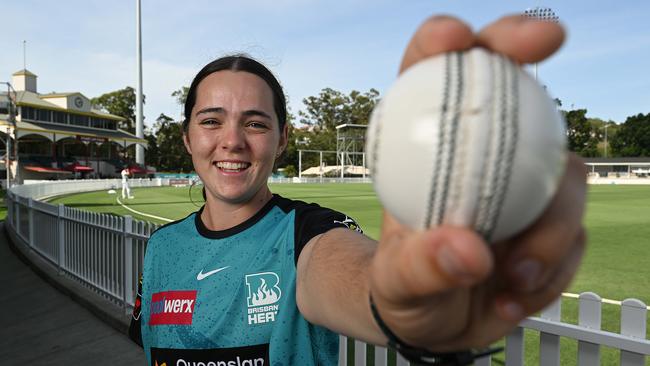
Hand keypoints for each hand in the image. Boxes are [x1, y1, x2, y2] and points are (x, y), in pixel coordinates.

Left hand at [369, 15, 586, 350]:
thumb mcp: (397, 282)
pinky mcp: (555, 225)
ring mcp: (526, 187)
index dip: (443, 43)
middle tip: (545, 34)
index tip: (457, 38)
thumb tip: (468, 248)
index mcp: (427, 151)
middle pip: (510, 88)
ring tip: (512, 275)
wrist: (436, 323)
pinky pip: (575, 239)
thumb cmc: (405, 286)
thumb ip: (420, 265)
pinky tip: (512, 298)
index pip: (428, 79)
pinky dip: (551, 271)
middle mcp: (482, 156)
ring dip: (549, 229)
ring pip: (565, 178)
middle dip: (524, 41)